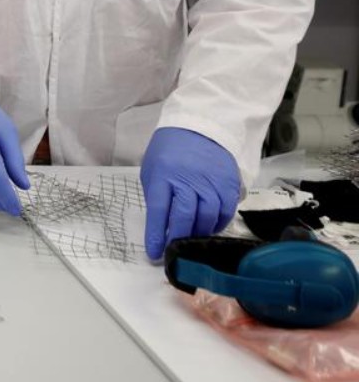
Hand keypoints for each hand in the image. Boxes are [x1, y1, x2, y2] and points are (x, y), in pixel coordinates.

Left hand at [141, 127, 240, 260]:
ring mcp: (212, 182)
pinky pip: (225, 212)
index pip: (159, 211)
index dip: (157, 235)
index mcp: (164, 175)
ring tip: (191, 240)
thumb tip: (161, 226)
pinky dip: (216, 224)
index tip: (154, 253)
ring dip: (198, 233)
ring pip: (208, 217)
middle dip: (178, 238)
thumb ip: (157, 196)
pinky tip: (208, 228)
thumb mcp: (153, 170)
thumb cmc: (169, 152)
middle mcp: (189, 180)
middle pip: (185, 216)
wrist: (198, 128)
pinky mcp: (230, 184)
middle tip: (173, 251)